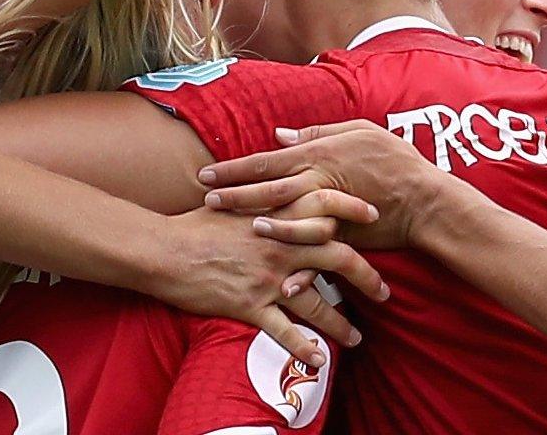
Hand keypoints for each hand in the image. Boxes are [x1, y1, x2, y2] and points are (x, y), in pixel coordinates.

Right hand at [155, 205, 386, 368]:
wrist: (162, 249)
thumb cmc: (195, 224)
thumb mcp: (232, 199)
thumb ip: (263, 196)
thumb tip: (280, 186)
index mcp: (277, 215)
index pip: (328, 207)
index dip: (355, 212)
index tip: (377, 218)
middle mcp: (280, 245)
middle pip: (339, 259)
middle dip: (367, 278)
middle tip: (384, 292)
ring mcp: (267, 277)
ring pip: (317, 302)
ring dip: (340, 324)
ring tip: (357, 338)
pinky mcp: (249, 304)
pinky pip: (284, 331)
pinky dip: (303, 349)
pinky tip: (318, 362)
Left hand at [199, 120, 452, 249]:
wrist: (427, 199)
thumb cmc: (395, 159)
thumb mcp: (359, 131)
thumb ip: (317, 131)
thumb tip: (279, 136)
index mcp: (319, 153)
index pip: (266, 161)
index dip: (234, 168)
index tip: (207, 174)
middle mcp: (320, 181)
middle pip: (267, 189)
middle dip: (233, 195)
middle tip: (206, 201)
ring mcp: (331, 211)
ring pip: (287, 218)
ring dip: (258, 222)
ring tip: (232, 227)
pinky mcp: (344, 237)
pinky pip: (315, 251)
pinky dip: (299, 265)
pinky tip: (280, 278)